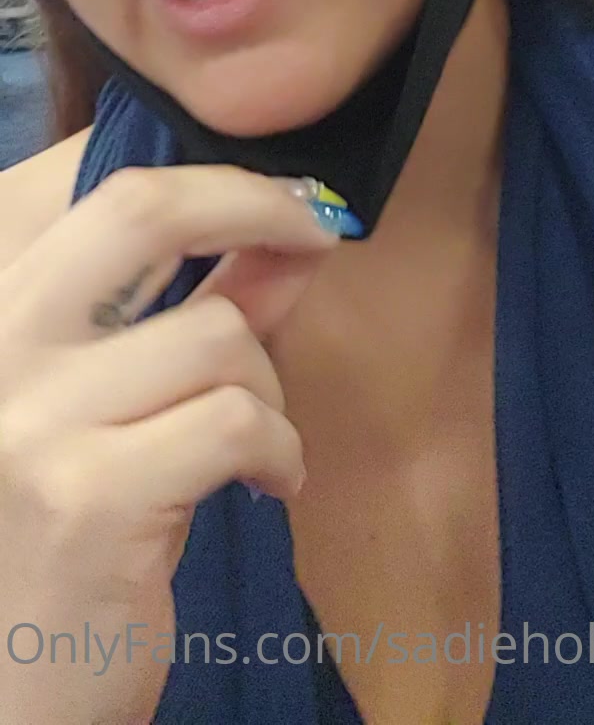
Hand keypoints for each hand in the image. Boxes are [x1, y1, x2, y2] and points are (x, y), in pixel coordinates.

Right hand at [0, 164, 337, 723]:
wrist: (22, 676)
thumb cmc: (77, 518)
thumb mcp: (131, 395)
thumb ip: (201, 303)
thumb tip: (294, 232)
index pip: (86, 176)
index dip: (199, 168)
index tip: (274, 195)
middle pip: (139, 208)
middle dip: (253, 203)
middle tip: (316, 231)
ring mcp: (28, 416)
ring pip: (215, 333)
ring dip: (268, 384)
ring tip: (260, 438)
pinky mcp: (83, 495)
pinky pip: (232, 421)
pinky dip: (277, 447)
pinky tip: (269, 482)